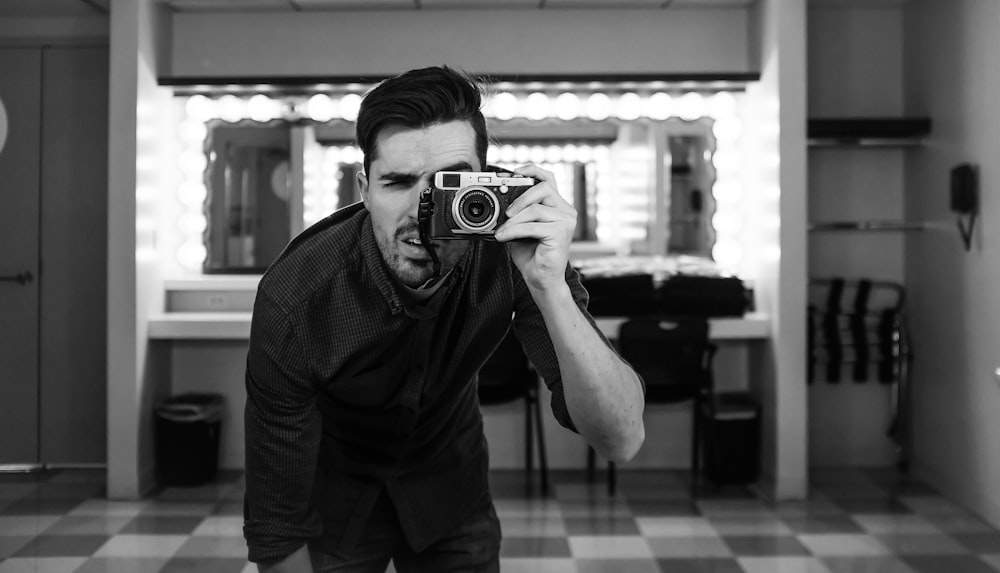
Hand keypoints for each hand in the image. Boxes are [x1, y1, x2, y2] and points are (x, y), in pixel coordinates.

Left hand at [493, 164, 576, 292]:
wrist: (540, 279)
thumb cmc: (531, 254)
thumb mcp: (520, 227)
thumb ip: (517, 212)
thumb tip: (499, 201)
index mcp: (558, 206)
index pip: (548, 178)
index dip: (532, 170)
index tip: (513, 173)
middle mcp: (566, 210)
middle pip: (543, 188)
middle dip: (520, 197)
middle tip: (505, 213)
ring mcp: (566, 221)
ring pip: (536, 208)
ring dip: (514, 219)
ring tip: (502, 230)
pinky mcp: (561, 233)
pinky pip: (533, 225)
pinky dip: (514, 230)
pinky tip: (503, 237)